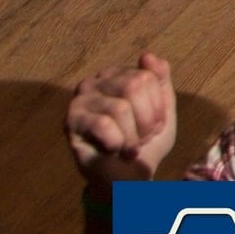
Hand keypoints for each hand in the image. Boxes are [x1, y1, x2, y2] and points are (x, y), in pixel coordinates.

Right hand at [68, 52, 180, 182]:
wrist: (129, 178)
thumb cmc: (145, 143)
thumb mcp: (164, 109)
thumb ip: (160, 80)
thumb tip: (146, 55)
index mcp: (120, 75)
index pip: (148, 76)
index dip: (157, 106)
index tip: (154, 126)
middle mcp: (97, 81)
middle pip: (134, 86)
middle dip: (146, 120)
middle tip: (141, 138)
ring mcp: (80, 100)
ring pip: (120, 107)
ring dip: (132, 136)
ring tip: (128, 147)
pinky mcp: (70, 122)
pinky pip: (102, 124)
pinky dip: (116, 142)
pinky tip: (113, 150)